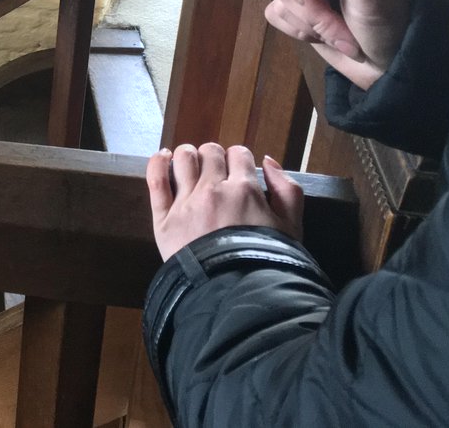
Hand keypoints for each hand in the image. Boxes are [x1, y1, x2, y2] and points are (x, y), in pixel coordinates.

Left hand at [146, 144, 303, 260]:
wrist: (235, 296)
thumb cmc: (267, 264)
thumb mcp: (292, 229)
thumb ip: (287, 190)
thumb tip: (267, 160)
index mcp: (245, 190)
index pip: (239, 154)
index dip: (240, 161)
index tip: (238, 174)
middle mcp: (214, 190)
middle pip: (210, 153)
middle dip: (215, 159)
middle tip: (216, 175)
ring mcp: (186, 202)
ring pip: (183, 158)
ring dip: (189, 157)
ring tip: (191, 168)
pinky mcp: (163, 218)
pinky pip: (156, 178)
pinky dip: (158, 162)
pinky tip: (163, 157)